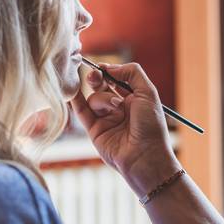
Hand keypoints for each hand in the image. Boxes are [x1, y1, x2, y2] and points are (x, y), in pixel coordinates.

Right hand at [70, 63, 180, 196]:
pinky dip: (75, 100)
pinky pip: (82, 112)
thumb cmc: (151, 126)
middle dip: (97, 78)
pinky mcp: (94, 130)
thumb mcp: (148, 93)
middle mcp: (119, 108)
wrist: (145, 156)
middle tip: (95, 75)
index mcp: (134, 98)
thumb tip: (108, 67)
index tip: (103, 67)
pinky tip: (72, 91)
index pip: (116, 79)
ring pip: (94, 98)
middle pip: (101, 86)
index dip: (109, 71)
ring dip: (103, 98)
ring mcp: (106, 119)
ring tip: (116, 108)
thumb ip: (132, 73)